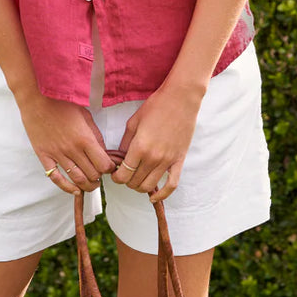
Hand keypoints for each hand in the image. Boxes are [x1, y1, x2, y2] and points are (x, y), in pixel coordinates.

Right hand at [18, 93, 114, 194]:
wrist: (37, 99)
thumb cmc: (61, 103)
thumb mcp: (85, 114)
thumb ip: (95, 134)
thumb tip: (103, 150)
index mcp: (84, 138)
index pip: (103, 164)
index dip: (109, 168)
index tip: (110, 166)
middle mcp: (72, 149)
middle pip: (91, 174)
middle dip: (99, 177)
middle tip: (100, 173)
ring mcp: (57, 154)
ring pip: (76, 179)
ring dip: (87, 185)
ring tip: (91, 184)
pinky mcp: (45, 156)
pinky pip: (56, 178)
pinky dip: (66, 187)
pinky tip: (74, 190)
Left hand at [110, 84, 203, 201]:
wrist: (181, 99)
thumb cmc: (156, 106)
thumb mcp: (134, 121)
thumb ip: (125, 141)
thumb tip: (121, 156)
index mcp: (139, 147)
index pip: (123, 174)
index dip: (116, 178)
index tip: (115, 173)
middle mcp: (153, 157)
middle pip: (135, 182)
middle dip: (126, 181)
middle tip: (125, 174)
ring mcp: (167, 161)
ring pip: (150, 186)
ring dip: (140, 187)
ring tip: (137, 179)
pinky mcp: (179, 160)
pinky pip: (172, 185)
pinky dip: (163, 195)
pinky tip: (154, 197)